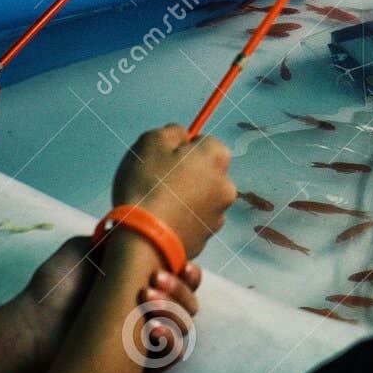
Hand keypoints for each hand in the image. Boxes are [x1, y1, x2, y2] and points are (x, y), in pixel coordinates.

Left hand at [0, 237, 202, 372]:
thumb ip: (113, 238)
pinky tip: (153, 329)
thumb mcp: (82, 249)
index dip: (188, 271)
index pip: (180, 278)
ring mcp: (145, 338)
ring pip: (185, 325)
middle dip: (181, 288)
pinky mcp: (140, 365)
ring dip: (176, 311)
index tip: (182, 263)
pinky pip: (173, 354)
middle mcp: (148, 311)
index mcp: (140, 284)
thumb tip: (140, 228)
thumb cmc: (54, 290)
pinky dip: (172, 341)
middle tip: (155, 280)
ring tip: (146, 302)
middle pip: (189, 301)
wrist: (32, 329)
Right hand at [112, 125, 234, 257]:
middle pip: (204, 171)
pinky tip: (161, 224)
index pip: (203, 142)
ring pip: (199, 197)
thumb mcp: (151, 142)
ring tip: (156, 206)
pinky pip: (193, 221)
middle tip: (157, 182)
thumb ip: (172, 132)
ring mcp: (219, 214)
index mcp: (217, 156)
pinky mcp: (207, 239)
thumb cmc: (147, 185)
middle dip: (185, 174)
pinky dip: (181, 220)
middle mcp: (227, 184)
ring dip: (184, 198)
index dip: (181, 149)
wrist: (144, 241)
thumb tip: (182, 135)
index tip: (162, 160)